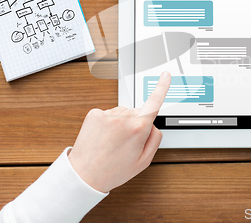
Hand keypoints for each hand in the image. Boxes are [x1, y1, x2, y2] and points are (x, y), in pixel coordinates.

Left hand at [68, 71, 170, 192]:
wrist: (84, 176)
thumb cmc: (114, 171)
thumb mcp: (144, 161)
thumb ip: (155, 139)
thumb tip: (152, 125)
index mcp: (139, 128)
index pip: (154, 102)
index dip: (162, 87)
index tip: (165, 75)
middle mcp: (124, 117)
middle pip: (137, 113)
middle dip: (135, 124)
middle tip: (125, 145)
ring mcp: (108, 114)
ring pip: (122, 113)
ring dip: (120, 124)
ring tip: (112, 143)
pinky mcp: (94, 114)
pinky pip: (108, 114)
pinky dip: (107, 124)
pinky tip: (103, 138)